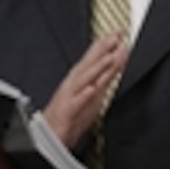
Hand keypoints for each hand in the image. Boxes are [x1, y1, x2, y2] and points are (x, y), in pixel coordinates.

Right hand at [42, 32, 126, 146]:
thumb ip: (105, 77)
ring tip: (108, 58)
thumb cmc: (71, 115)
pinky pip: (76, 103)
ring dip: (96, 68)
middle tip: (115, 36)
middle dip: (102, 50)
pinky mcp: (66, 112)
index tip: (118, 32)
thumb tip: (117, 61)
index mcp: (80, 79)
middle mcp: (74, 84)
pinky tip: (92, 89)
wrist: (51, 136)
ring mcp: (69, 97)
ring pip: (84, 80)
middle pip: (89, 64)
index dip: (106, 44)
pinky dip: (83, 95)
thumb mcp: (93, 94)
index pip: (94, 58)